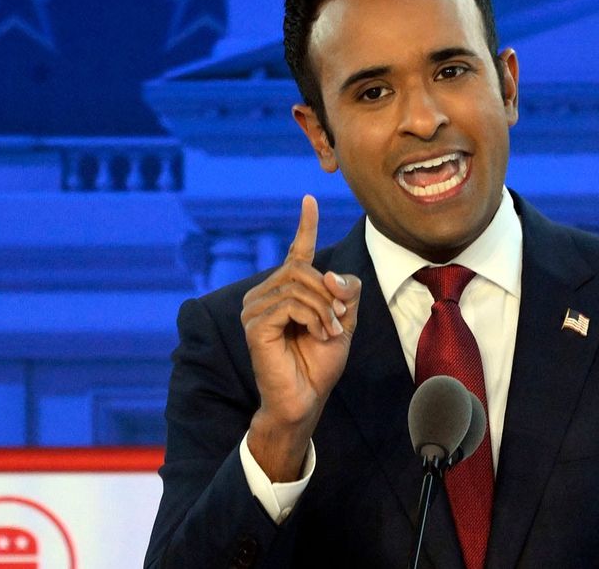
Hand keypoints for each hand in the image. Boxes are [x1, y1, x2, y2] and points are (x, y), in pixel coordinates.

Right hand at [241, 194, 360, 480]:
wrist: (306, 398)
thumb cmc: (320, 361)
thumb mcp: (344, 319)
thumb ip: (344, 291)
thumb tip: (328, 274)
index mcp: (285, 291)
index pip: (296, 252)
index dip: (305, 225)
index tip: (309, 199)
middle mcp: (264, 295)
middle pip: (301, 268)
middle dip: (328, 292)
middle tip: (339, 321)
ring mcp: (255, 309)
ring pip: (297, 284)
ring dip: (323, 309)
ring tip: (329, 332)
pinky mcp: (255, 325)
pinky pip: (290, 304)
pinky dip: (313, 318)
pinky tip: (317, 335)